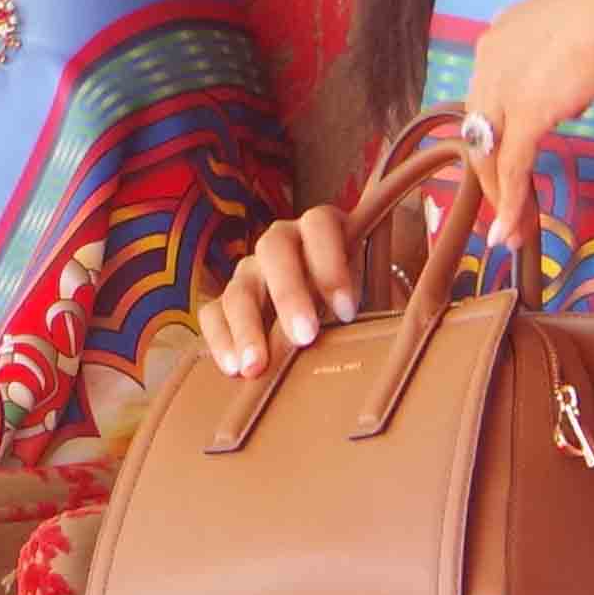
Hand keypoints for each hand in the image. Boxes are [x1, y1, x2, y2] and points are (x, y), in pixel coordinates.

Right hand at [203, 205, 366, 379]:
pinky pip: (212, 314)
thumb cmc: (351, 303)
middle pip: (273, 250)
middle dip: (289, 294)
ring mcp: (248, 270)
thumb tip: (381, 333)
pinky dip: (220, 340)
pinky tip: (233, 368)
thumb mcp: (367, 294)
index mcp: (319, 228)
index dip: (331, 264)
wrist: (325, 317)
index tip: (347, 311)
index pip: (320, 226)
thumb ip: (367, 302)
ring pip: (239, 287)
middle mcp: (279, 241)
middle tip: (304, 336)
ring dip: (248, 327)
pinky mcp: (225, 301)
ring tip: (258, 366)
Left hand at [464, 0, 593, 244]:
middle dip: (493, 173)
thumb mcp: (582, 23)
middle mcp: (490, 58)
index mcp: (502, 33)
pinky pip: (512, 168)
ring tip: (514, 229)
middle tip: (508, 206)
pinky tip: (512, 229)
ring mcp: (504, 86)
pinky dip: (512, 202)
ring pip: (491, 153)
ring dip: (502, 196)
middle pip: (482, 127)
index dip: (498, 133)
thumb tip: (582, 78)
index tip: (510, 161)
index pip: (489, 95)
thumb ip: (568, 51)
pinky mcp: (525, 114)